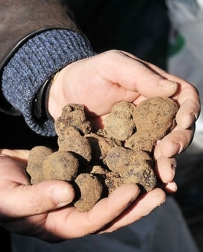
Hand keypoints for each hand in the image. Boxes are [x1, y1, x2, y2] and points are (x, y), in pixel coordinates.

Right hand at [0, 149, 164, 240]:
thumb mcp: (8, 198)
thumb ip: (36, 199)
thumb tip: (68, 193)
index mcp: (55, 225)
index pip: (92, 222)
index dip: (114, 208)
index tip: (135, 191)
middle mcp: (68, 213)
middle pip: (108, 213)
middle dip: (135, 204)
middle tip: (161, 190)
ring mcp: (71, 194)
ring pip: (106, 193)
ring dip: (129, 185)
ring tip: (155, 175)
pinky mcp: (71, 175)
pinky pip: (95, 174)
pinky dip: (112, 167)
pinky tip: (128, 156)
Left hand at [48, 50, 199, 190]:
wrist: (61, 94)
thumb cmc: (87, 74)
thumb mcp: (112, 66)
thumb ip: (140, 75)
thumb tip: (172, 88)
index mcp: (154, 90)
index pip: (183, 98)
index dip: (189, 109)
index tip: (183, 120)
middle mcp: (150, 115)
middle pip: (176, 129)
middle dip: (177, 142)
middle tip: (168, 152)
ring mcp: (137, 135)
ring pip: (160, 150)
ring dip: (166, 163)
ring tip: (164, 175)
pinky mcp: (122, 150)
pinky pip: (138, 163)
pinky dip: (146, 174)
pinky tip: (151, 185)